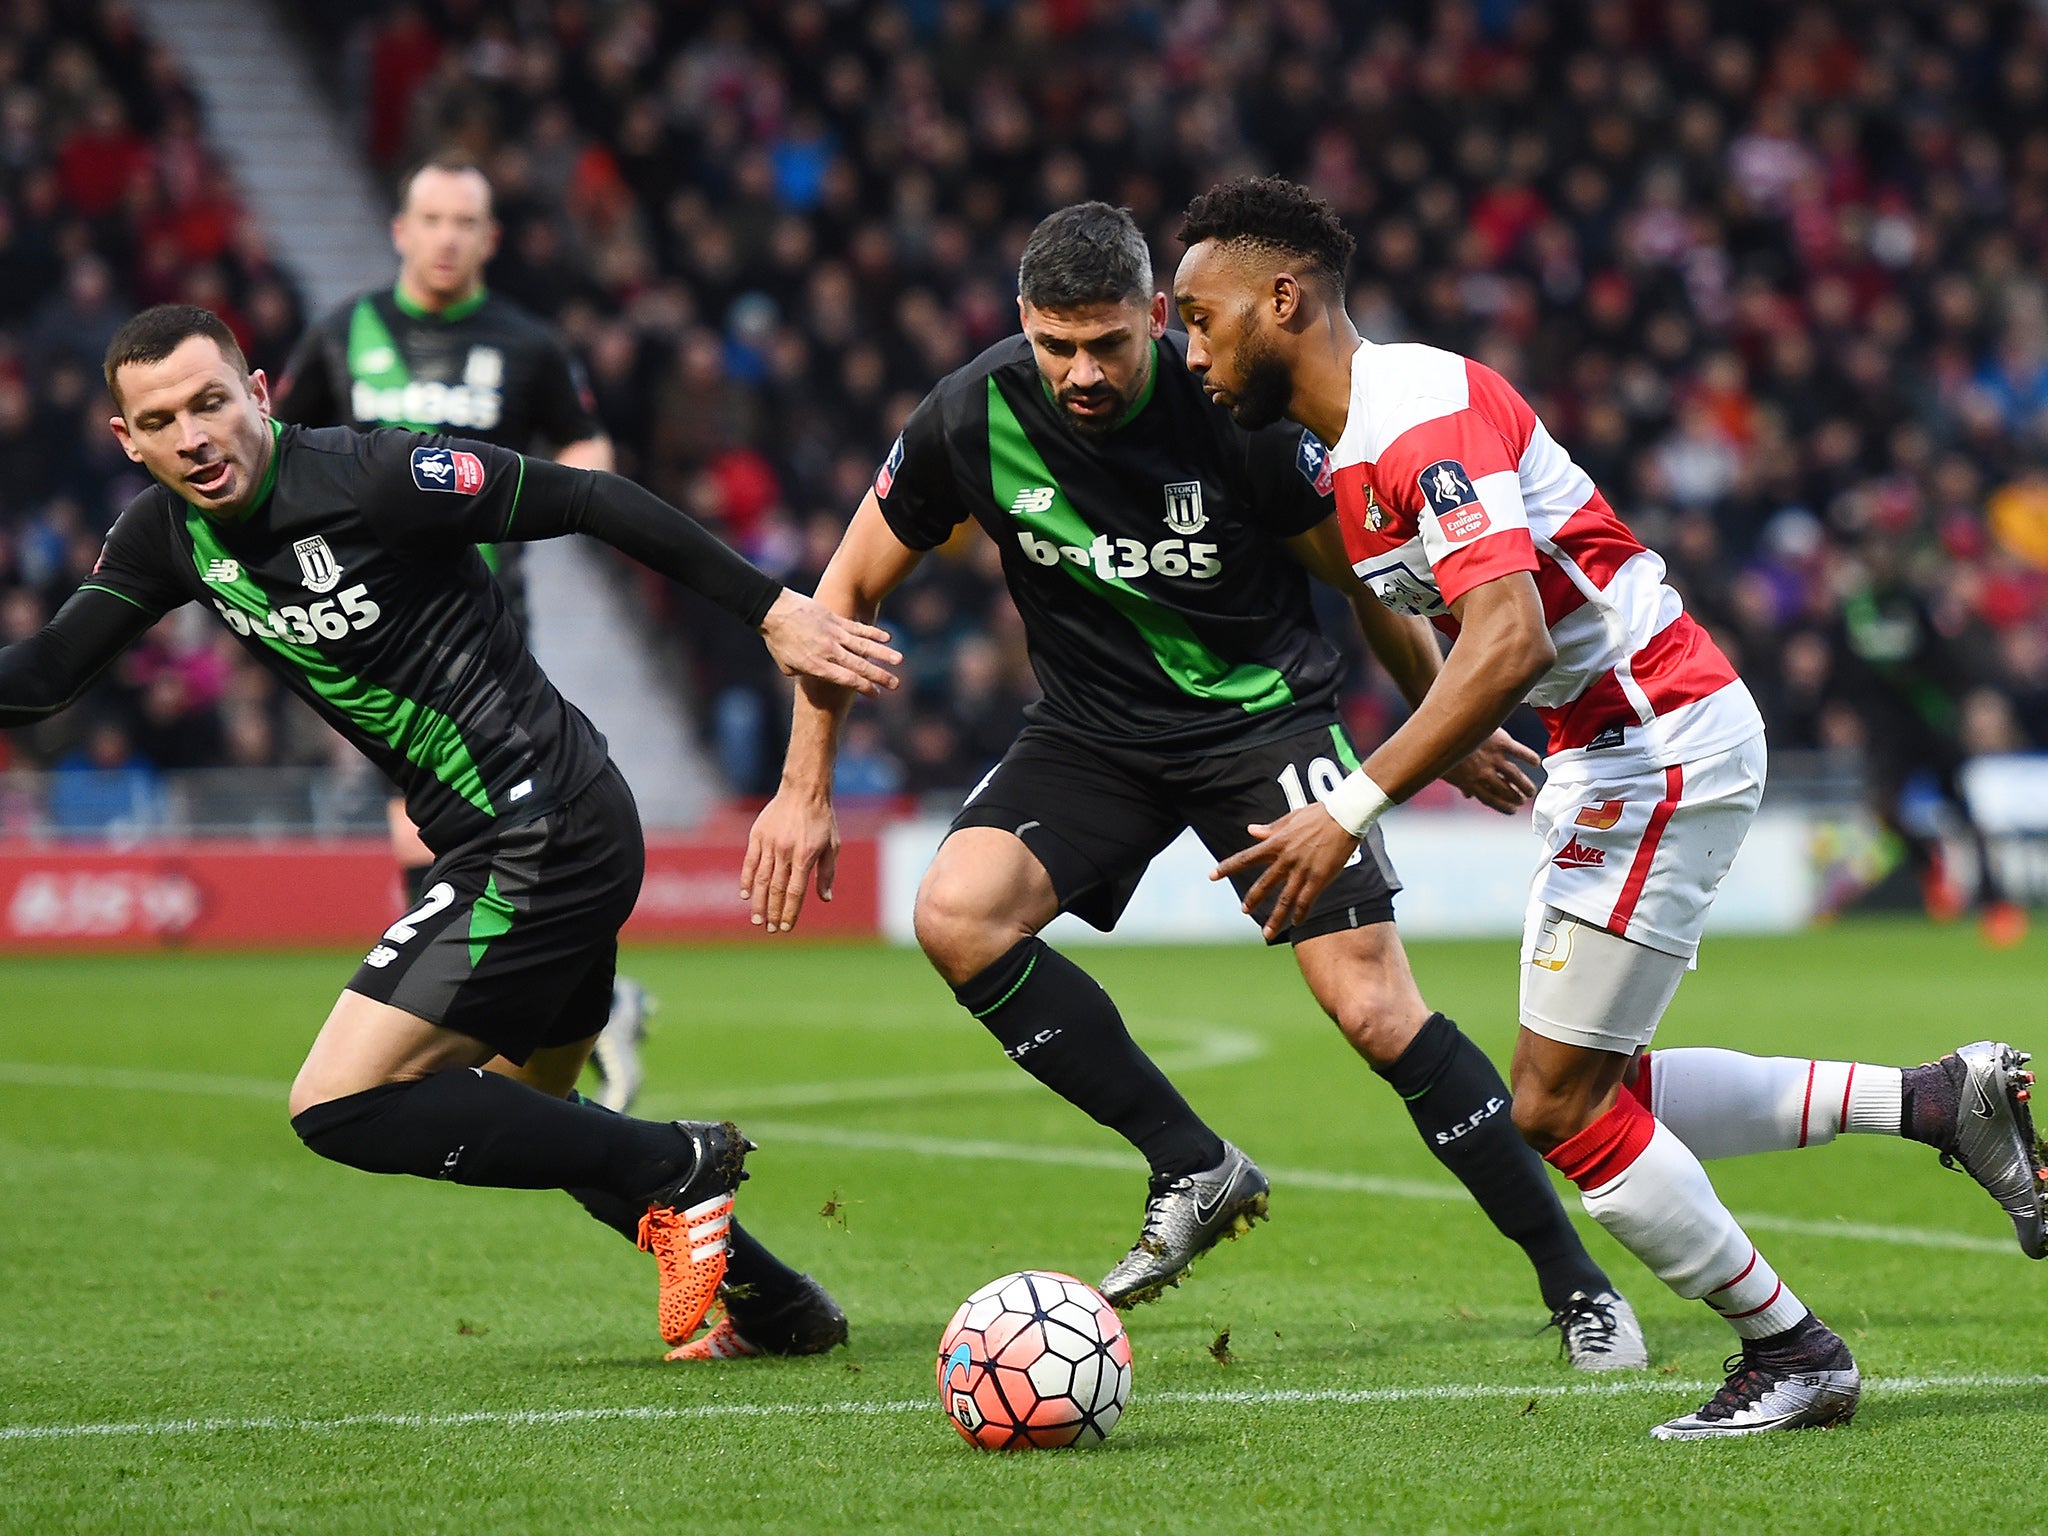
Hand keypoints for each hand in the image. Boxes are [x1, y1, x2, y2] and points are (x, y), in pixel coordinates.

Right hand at [742, 787, 838, 932]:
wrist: (804, 790)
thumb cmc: (821, 820)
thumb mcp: (832, 846)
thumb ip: (827, 873)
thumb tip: (825, 899)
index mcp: (805, 856)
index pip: (796, 891)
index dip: (790, 911)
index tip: (786, 927)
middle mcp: (786, 852)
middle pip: (777, 889)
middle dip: (773, 912)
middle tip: (769, 929)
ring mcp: (769, 843)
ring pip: (761, 879)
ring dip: (758, 902)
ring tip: (757, 919)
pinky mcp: (757, 836)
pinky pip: (750, 862)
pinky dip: (746, 879)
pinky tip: (744, 895)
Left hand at [758, 590, 901, 696]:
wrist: (773, 611)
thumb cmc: (778, 641)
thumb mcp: (788, 666)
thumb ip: (807, 675)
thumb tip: (820, 676)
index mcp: (817, 666)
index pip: (845, 679)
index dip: (863, 688)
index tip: (876, 694)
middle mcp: (828, 651)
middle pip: (859, 665)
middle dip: (879, 676)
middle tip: (895, 685)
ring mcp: (834, 634)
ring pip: (863, 646)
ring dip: (883, 654)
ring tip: (899, 661)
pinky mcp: (835, 620)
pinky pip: (858, 628)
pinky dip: (873, 633)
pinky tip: (888, 638)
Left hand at [1210, 803, 1360, 940]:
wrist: (1344, 817)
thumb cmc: (1318, 814)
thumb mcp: (1290, 818)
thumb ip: (1270, 828)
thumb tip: (1251, 830)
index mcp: (1276, 843)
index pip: (1246, 858)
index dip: (1227, 867)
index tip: (1211, 875)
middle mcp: (1286, 859)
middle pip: (1264, 884)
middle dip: (1252, 899)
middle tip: (1243, 910)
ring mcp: (1302, 870)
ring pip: (1285, 899)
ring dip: (1275, 918)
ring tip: (1266, 933)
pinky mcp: (1319, 878)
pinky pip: (1307, 900)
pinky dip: (1300, 913)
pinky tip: (1296, 923)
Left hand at [1442, 728, 1539, 812]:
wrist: (1440, 727)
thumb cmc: (1440, 748)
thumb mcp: (1446, 771)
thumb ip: (1461, 784)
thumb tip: (1467, 795)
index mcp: (1469, 782)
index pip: (1490, 800)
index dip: (1503, 807)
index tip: (1512, 810)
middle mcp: (1483, 774)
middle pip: (1505, 790)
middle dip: (1516, 797)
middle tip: (1523, 799)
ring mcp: (1492, 758)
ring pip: (1515, 775)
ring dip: (1525, 784)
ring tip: (1531, 790)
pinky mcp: (1500, 742)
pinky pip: (1519, 752)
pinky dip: (1529, 757)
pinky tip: (1536, 762)